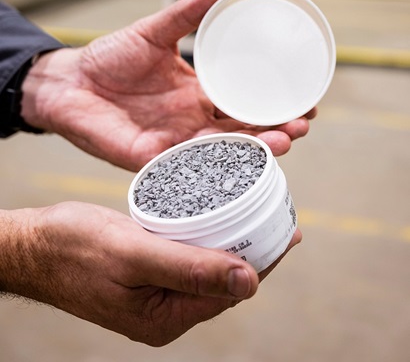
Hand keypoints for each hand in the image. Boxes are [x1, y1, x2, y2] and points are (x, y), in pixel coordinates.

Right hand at [0, 202, 300, 345]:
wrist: (35, 245)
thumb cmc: (74, 248)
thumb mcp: (132, 254)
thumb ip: (188, 269)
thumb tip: (248, 283)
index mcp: (165, 316)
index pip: (230, 290)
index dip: (263, 261)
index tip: (288, 234)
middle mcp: (165, 310)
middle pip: (224, 280)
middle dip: (254, 251)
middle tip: (281, 219)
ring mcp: (155, 291)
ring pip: (208, 267)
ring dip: (233, 242)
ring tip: (259, 215)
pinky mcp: (147, 272)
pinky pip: (188, 256)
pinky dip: (208, 237)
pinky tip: (219, 218)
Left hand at [22, 0, 315, 170]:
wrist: (70, 82)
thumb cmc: (110, 58)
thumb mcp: (153, 32)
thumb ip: (185, 15)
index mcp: (200, 92)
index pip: (247, 102)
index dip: (277, 103)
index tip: (307, 99)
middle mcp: (195, 120)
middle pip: (245, 130)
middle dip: (277, 129)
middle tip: (302, 123)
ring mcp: (177, 141)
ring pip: (225, 150)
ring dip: (257, 148)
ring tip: (285, 139)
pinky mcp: (154, 159)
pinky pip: (190, 164)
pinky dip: (216, 162)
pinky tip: (240, 157)